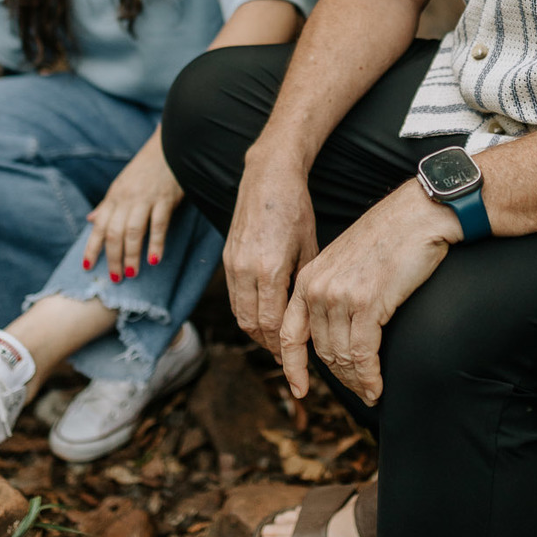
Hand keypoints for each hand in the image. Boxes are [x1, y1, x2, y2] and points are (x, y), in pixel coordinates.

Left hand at [83, 127, 181, 280]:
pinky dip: (156, 243)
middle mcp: (126, 199)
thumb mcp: (121, 185)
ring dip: (131, 254)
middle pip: (114, 233)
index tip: (87, 267)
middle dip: (113, 258)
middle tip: (115, 279)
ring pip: (133, 231)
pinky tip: (154, 259)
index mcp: (114, 197)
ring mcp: (145, 199)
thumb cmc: (145, 169)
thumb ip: (107, 205)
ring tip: (131, 273)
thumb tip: (90, 221)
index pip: (99, 227)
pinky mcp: (164, 199)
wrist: (168, 146)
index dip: (92, 248)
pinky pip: (158, 224)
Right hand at [223, 149, 318, 358]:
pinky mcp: (226, 258)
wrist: (267, 179)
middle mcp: (246, 270)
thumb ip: (304, 285)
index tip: (297, 358)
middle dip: (268, 345)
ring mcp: (232, 264)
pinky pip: (233, 297)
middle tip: (286, 358)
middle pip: (251, 324)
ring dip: (255, 332)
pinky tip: (262, 317)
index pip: (272, 323)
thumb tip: (309, 320)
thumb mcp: (310, 248)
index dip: (284, 345)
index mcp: (271, 269)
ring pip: (238, 314)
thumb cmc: (296, 210)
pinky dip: (246, 313)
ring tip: (274, 342)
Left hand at [279, 180, 461, 405]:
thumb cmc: (391, 238)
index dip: (293, 368)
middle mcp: (316, 288)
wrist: (419, 216)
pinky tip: (378, 388)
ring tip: (371, 392)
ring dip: (357, 381)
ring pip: (342, 356)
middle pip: (322, 350)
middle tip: (359, 391)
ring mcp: (339, 296)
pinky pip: (363, 355)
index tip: (298, 389)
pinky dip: (370, 377)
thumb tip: (335, 331)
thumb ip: (333, 292)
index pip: (290, 334)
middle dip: (341, 377)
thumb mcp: (347, 263)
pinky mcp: (367, 303)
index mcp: (308, 278)